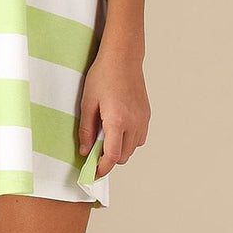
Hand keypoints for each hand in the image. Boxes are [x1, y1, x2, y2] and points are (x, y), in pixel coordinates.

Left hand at [79, 50, 150, 179]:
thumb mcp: (87, 103)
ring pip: (133, 149)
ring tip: (104, 139)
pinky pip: (139, 138)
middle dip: (109, 160)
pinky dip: (128, 141)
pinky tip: (116, 130)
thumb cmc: (103, 77)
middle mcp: (134, 124)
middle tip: (94, 154)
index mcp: (117, 122)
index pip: (112, 156)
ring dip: (119, 150)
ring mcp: (143, 120)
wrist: (123, 59)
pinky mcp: (147, 115)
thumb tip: (85, 151)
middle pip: (123, 156)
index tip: (93, 173)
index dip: (102, 169)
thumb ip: (86, 130)